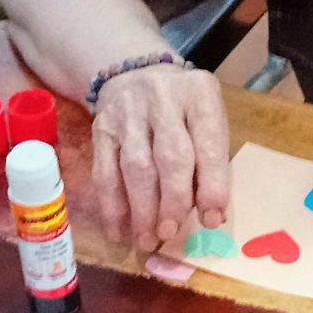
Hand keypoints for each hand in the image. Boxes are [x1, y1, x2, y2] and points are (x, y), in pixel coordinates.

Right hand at [89, 63, 230, 252]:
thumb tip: (212, 216)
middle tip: (171, 233)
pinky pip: (105, 172)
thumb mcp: (204, 121)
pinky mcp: (101, 128)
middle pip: (170, 156)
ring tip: (148, 239)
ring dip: (142, 209)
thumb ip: (209, 162)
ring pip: (135, 167)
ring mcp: (127, 112)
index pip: (209, 144)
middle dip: (173, 202)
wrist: (134, 73)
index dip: (211, 186)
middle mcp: (162, 98)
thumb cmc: (181, 109)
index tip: (212, 220)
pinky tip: (118, 231)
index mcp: (199, 94)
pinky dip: (111, 206)